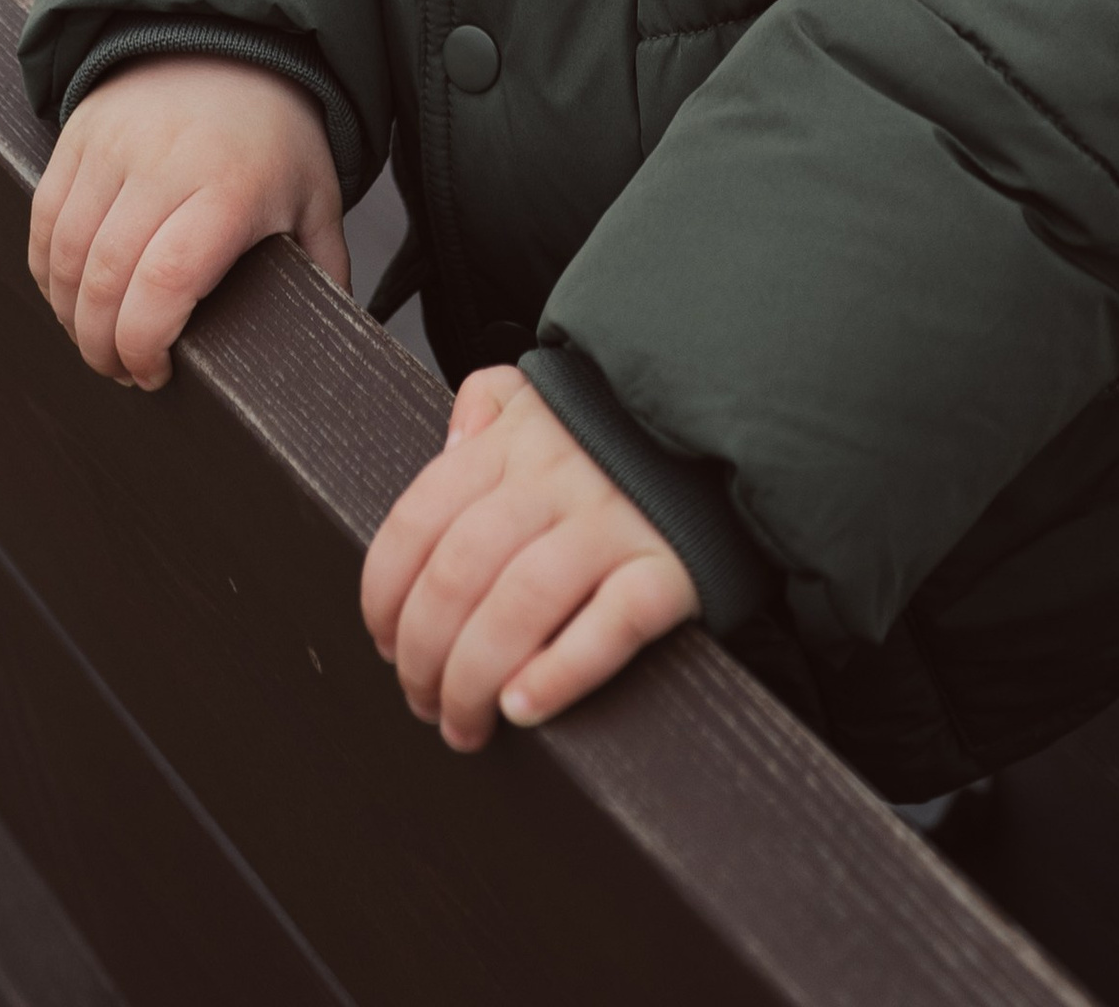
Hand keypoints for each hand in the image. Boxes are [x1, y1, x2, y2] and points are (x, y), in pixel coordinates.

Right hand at [29, 54, 347, 387]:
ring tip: (97, 342)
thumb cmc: (277, 133)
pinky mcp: (77, 134)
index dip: (145, 343)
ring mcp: (112, 145)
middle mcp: (164, 163)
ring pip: (64, 255)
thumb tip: (334, 335)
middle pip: (105, 279)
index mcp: (230, 188)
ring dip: (71, 316)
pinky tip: (70, 299)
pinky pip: (42, 220)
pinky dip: (47, 272)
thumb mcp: (315, 197)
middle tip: (123, 371)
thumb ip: (323, 269)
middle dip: (103, 346)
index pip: (165, 282)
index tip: (156, 374)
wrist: (232, 37)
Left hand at [360, 367, 697, 752]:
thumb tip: (449, 444)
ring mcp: (617, 523)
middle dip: (423, 657)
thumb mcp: (546, 392)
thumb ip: (485, 405)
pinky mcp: (673, 568)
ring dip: (472, 681)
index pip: (419, 521)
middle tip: (423, 701)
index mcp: (516, 440)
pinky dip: (559, 673)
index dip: (384, 597)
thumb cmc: (625, 428)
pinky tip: (524, 705)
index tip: (385, 643)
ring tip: (465, 725)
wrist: (734, 431)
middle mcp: (558, 478)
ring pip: (518, 607)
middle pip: (458, 576)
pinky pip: (611, 625)